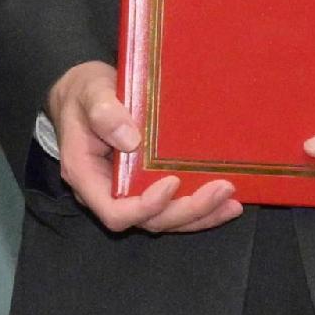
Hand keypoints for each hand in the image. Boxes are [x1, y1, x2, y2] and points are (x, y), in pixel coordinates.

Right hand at [45, 60, 239, 234]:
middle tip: (220, 189)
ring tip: (231, 201)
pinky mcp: (145, 187)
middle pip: (148, 221)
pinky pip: (172, 208)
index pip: (114, 211)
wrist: (84, 95)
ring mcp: (127, 193)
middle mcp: (106, 192)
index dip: (144, 207)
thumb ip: (104, 113)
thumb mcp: (89, 94)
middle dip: (186, 210)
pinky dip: (201, 210)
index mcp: (86, 175)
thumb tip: (131, 140)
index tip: (171, 182)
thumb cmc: (84, 93)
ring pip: (164, 219)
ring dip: (200, 215)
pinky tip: (227, 203)